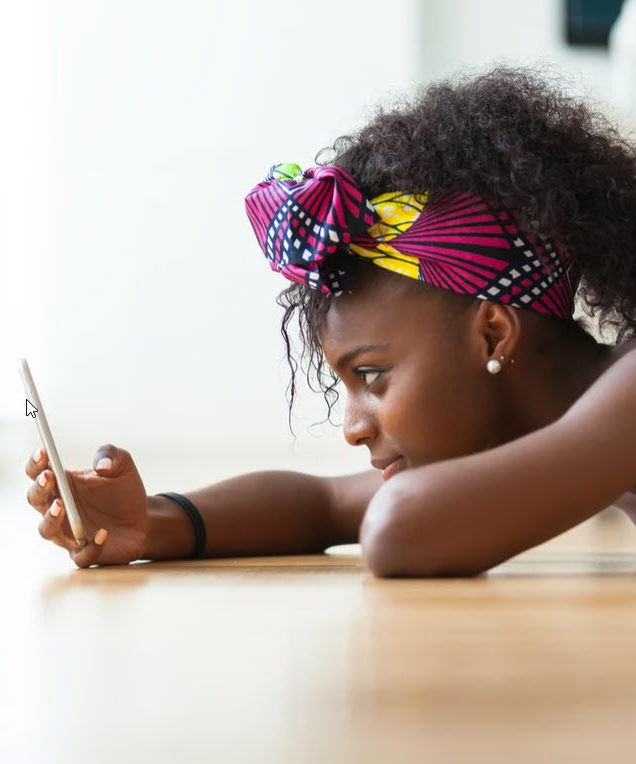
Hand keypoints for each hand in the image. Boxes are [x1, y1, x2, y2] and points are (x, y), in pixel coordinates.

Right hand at [25, 444, 148, 567]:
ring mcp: (68, 532)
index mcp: (63, 484)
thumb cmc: (124, 489)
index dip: (36, 463)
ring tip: (61, 505)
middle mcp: (59, 508)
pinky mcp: (84, 552)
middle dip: (39, 489)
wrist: (143, 517)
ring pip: (47, 530)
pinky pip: (81, 554)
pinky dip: (91, 546)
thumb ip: (111, 455)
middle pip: (35, 500)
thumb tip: (101, 465)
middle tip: (49, 477)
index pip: (38, 473)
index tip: (44, 452)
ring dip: (51, 518)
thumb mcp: (123, 465)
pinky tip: (103, 533)